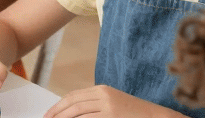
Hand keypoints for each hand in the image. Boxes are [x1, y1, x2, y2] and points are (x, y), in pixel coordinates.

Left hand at [44, 85, 181, 117]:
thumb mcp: (112, 105)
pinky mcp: (111, 115)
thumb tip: (73, 113)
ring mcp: (107, 105)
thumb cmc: (133, 114)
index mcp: (101, 89)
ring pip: (77, 111)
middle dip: (56, 112)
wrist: (155, 116)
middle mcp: (103, 94)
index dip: (58, 105)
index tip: (49, 114)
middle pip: (72, 102)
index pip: (73, 96)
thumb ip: (94, 106)